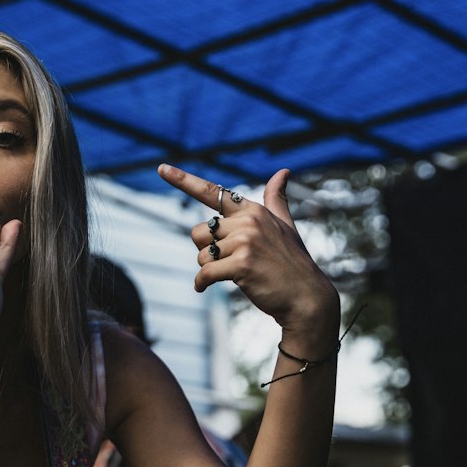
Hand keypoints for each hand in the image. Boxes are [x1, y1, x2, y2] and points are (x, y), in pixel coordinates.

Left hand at [158, 164, 339, 352]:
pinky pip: (204, 273)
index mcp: (253, 210)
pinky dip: (200, 284)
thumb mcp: (285, 225)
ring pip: (201, 255)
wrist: (306, 297)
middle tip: (229, 262)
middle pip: (199, 232)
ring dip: (208, 269)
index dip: (184, 180)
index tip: (161, 168)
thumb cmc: (292, 262)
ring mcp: (245, 242)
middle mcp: (248, 221)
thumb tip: (283, 171)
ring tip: (232, 275)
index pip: (213, 192)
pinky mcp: (241, 264)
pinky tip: (205, 289)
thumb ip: (275, 199)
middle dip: (207, 251)